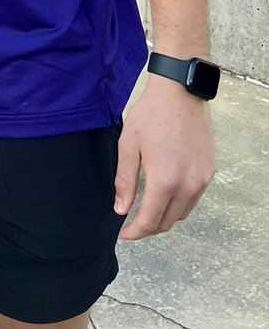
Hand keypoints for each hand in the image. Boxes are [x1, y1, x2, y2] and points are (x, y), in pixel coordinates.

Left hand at [114, 75, 213, 239]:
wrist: (180, 94)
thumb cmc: (151, 115)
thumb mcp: (128, 145)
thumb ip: (125, 181)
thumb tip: (121, 209)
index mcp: (165, 181)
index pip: (150, 221)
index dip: (134, 232)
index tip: (121, 234)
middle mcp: (188, 186)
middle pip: (167, 222)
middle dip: (147, 228)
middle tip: (129, 224)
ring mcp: (201, 180)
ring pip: (181, 213)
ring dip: (163, 218)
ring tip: (144, 210)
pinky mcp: (208, 173)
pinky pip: (192, 200)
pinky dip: (177, 205)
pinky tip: (163, 195)